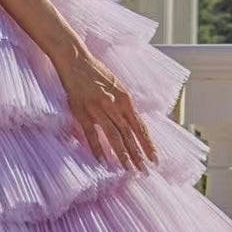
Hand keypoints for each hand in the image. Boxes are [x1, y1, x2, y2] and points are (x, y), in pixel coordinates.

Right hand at [54, 44, 157, 171]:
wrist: (76, 60)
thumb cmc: (96, 73)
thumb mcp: (116, 87)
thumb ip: (124, 106)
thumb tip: (132, 125)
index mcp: (125, 99)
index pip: (140, 126)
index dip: (148, 144)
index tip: (154, 159)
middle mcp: (114, 105)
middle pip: (129, 135)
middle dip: (138, 154)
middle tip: (145, 171)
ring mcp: (97, 109)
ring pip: (113, 136)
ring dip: (122, 154)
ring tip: (128, 169)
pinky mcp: (82, 112)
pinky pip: (91, 134)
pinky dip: (97, 148)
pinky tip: (103, 161)